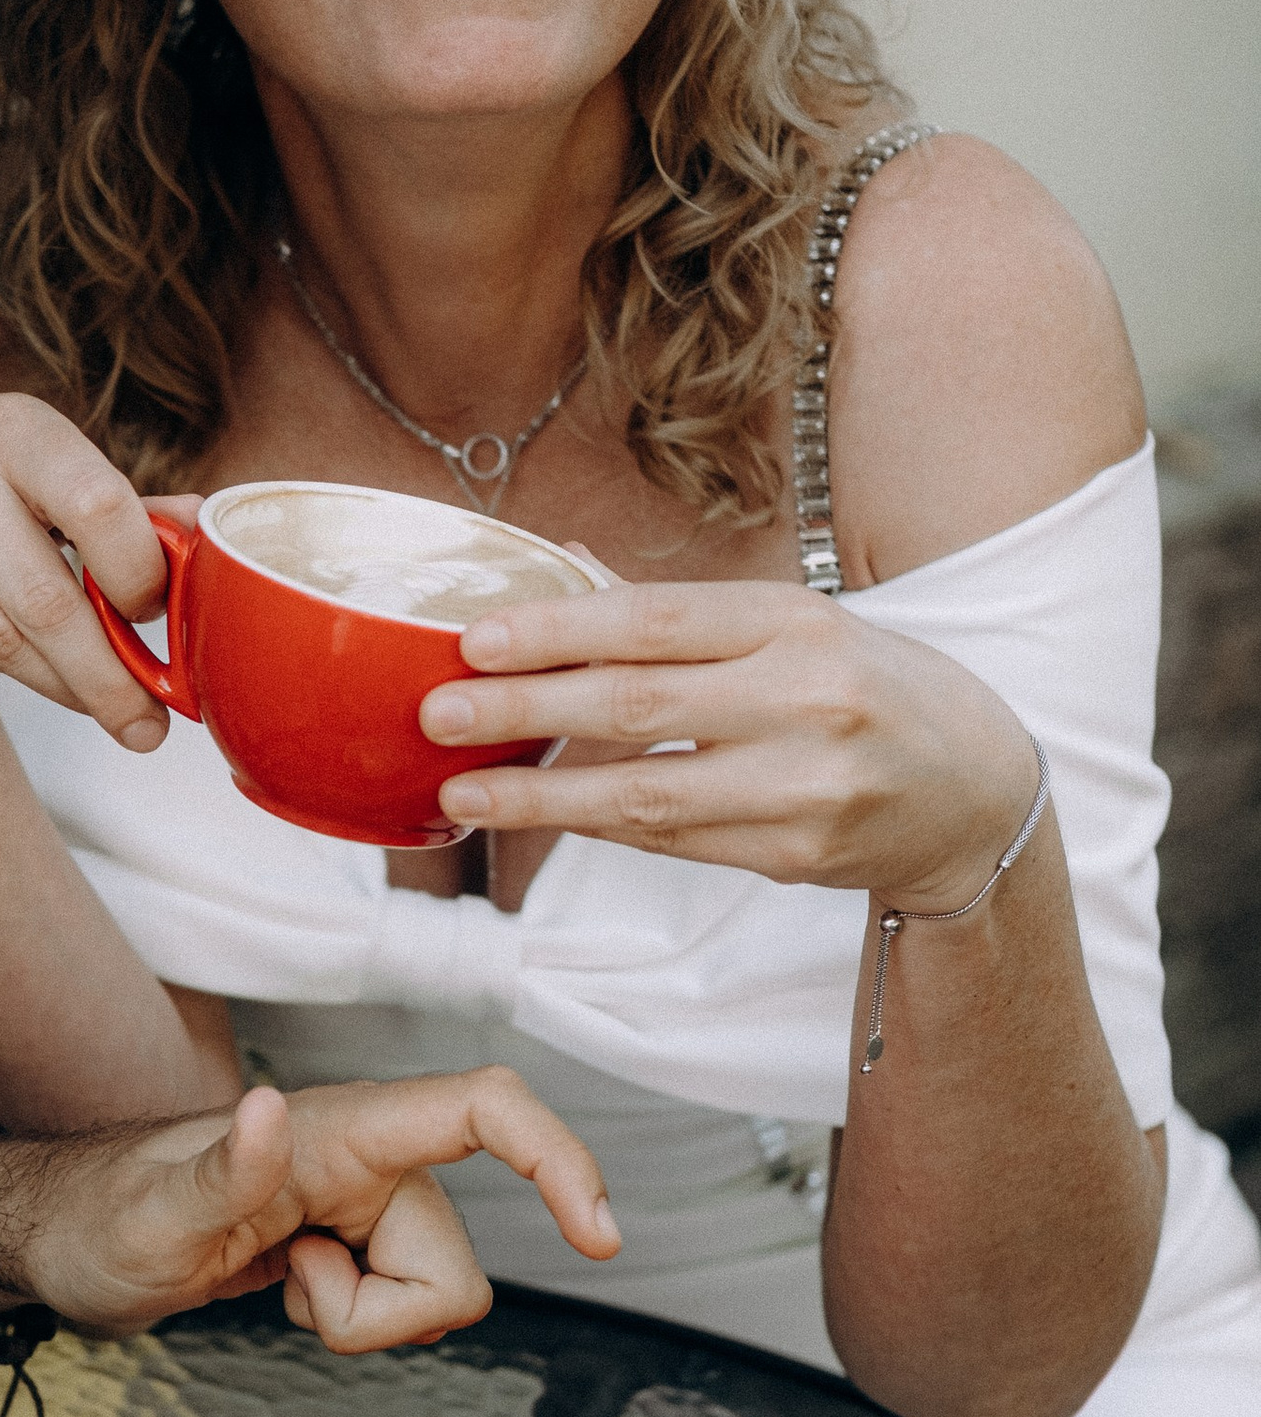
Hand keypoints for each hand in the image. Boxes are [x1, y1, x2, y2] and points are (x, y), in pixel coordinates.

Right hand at [0, 397, 178, 748]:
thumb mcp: (38, 469)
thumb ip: (118, 505)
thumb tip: (204, 528)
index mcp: (14, 425)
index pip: (97, 505)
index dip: (138, 574)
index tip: (154, 615)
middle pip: (48, 596)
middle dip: (107, 675)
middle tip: (147, 726)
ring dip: (63, 686)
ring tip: (106, 712)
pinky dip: (6, 670)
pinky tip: (33, 672)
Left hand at [0, 1073, 619, 1355]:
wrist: (69, 1243)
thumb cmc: (98, 1216)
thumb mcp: (146, 1216)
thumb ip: (219, 1173)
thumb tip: (269, 1114)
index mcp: (340, 1127)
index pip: (485, 1108)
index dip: (560, 1159)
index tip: (601, 1236)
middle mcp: (371, 1157)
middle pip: (458, 1263)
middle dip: (382, 1315)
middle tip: (287, 1286)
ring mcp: (367, 1202)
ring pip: (436, 1297)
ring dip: (361, 1321)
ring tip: (278, 1283)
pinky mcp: (356, 1243)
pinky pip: (402, 1311)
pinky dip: (353, 1323)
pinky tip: (291, 1291)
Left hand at [419, 582, 1041, 912]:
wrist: (977, 791)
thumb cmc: (867, 688)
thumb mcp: (792, 623)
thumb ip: (675, 609)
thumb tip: (557, 562)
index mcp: (796, 622)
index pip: (656, 620)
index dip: (558, 628)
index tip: (474, 640)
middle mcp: (806, 699)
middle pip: (638, 703)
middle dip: (525, 709)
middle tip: (437, 713)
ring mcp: (804, 786)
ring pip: (646, 791)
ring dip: (542, 793)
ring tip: (463, 788)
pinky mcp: (796, 854)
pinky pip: (673, 840)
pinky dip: (599, 826)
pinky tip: (541, 813)